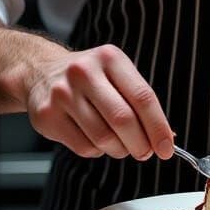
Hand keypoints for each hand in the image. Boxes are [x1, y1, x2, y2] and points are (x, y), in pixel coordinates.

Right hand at [25, 44, 174, 161]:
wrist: (42, 72)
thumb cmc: (89, 77)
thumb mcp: (116, 74)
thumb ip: (140, 102)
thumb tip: (167, 137)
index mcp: (110, 58)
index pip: (142, 96)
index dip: (158, 126)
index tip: (167, 147)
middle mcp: (84, 72)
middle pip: (123, 119)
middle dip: (140, 144)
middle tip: (145, 152)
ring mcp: (63, 94)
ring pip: (103, 138)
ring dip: (119, 149)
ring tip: (120, 144)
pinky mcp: (47, 116)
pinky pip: (84, 147)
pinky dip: (97, 151)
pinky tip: (95, 138)